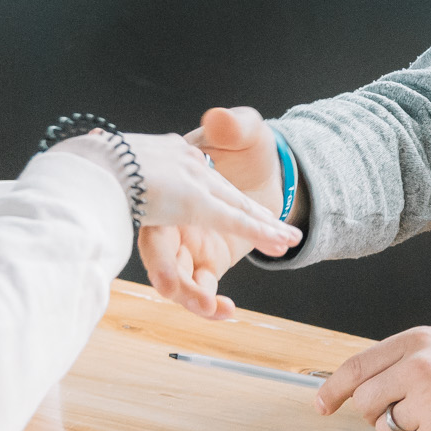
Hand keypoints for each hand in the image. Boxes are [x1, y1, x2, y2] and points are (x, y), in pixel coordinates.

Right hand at [131, 106, 298, 319]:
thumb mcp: (244, 130)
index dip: (162, 249)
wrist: (269, 169)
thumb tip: (218, 118)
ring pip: (180, 278)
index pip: (163, 221)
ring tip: (224, 311)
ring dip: (196, 299)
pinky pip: (203, 285)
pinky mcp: (209, 258)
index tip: (167, 280)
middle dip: (179, 284)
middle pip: (163, 259)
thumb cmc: (247, 146)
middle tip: (205, 301)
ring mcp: (190, 241)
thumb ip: (233, 126)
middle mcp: (175, 219)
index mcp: (175, 188)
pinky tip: (226, 312)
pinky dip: (211, 302)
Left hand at [314, 327, 430, 430]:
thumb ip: (401, 361)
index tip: (322, 406)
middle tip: (409, 412)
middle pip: (365, 402)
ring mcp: (429, 398)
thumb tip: (356, 386)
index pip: (356, 367)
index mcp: (416, 342)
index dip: (333, 390)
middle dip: (380, 414)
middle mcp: (418, 366)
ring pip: (386, 429)